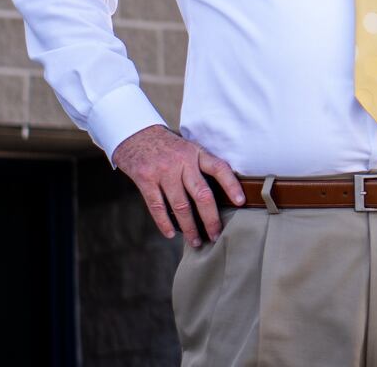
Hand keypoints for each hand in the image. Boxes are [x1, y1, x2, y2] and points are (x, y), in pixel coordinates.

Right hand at [112, 124, 245, 247]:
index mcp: (196, 153)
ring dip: (189, 227)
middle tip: (216, 235)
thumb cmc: (167, 145)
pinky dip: (164, 223)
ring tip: (195, 241)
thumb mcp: (188, 148)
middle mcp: (182, 162)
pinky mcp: (146, 180)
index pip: (219, 168)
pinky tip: (171, 234)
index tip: (240, 202)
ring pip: (181, 205)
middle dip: (210, 218)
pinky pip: (157, 206)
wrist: (136, 134)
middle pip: (201, 194)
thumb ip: (200, 165)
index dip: (231, 185)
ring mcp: (163, 172)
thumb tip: (219, 192)